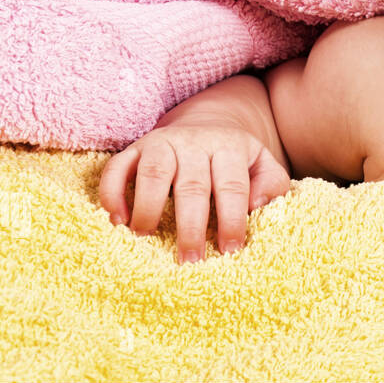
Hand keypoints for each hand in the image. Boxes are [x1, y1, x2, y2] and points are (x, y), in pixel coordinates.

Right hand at [98, 121, 290, 263]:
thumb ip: (271, 184)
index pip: (232, 187)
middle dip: (190, 226)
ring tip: (146, 239)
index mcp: (229, 147)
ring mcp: (162, 142)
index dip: (231, 220)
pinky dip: (112, 193)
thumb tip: (257, 205)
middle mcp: (194, 142)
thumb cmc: (236, 159)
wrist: (207, 122)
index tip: (229, 250)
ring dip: (147, 208)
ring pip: (152, 173)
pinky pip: (117, 167)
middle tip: (189, 260)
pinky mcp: (135, 147)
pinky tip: (117, 220)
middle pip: (192, 185)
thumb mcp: (262, 164)